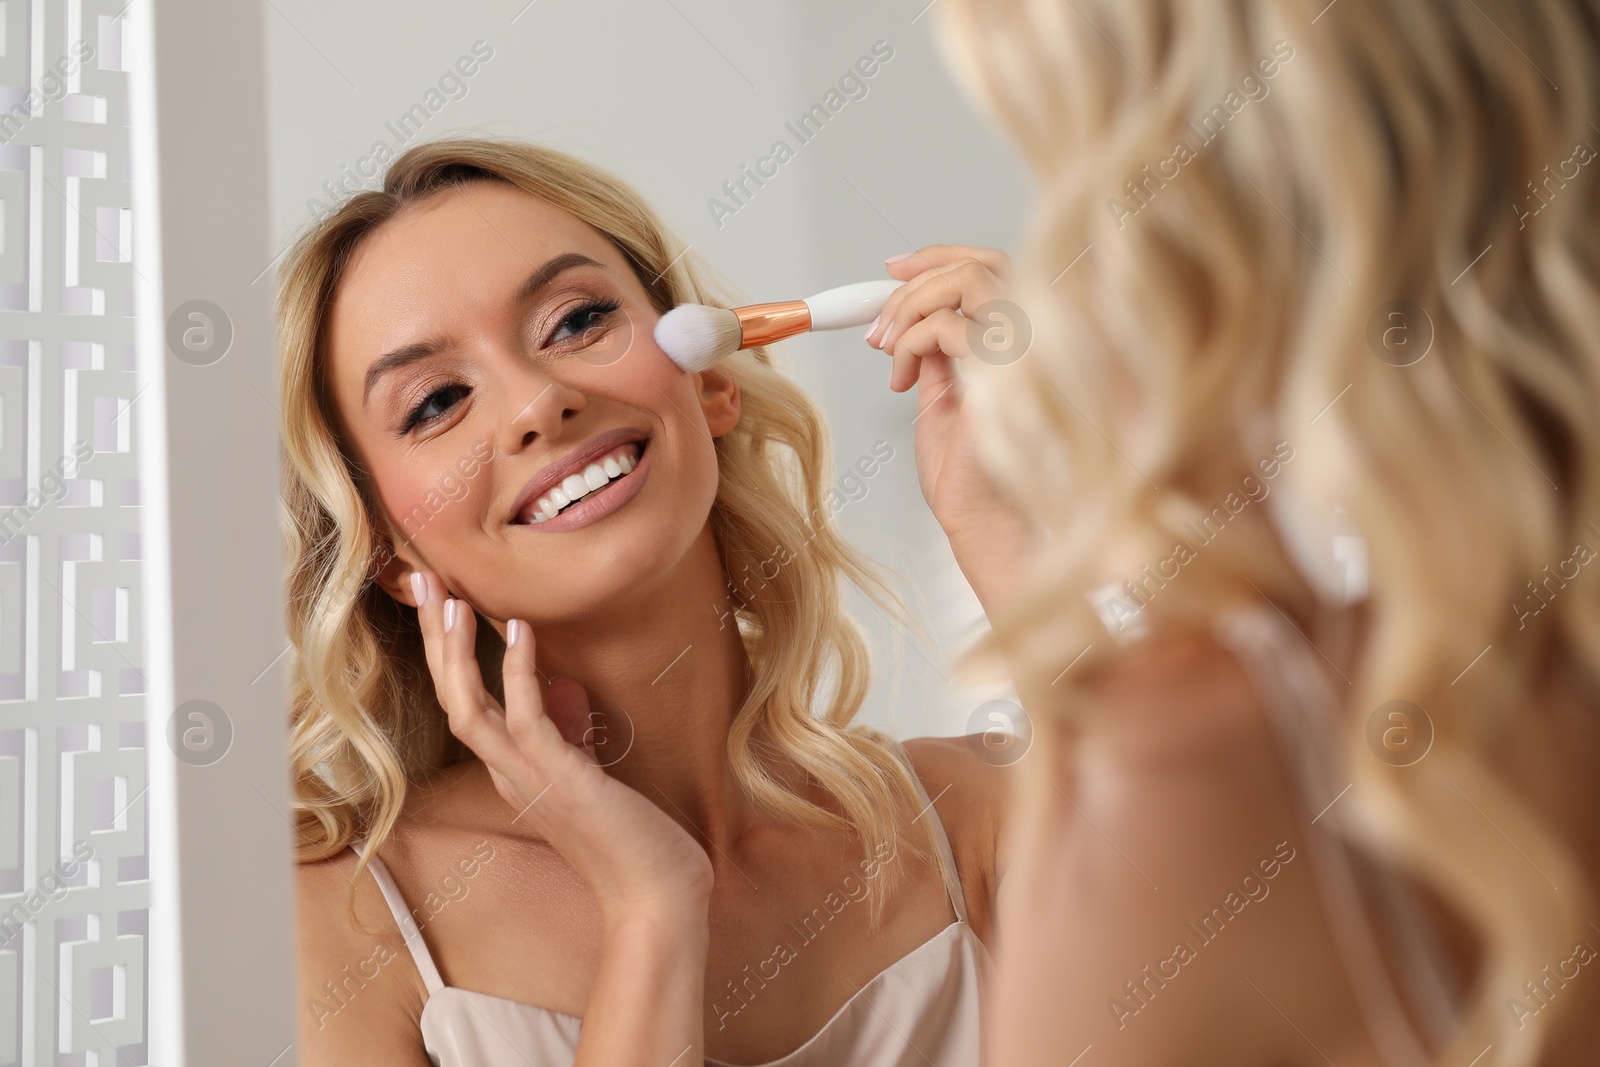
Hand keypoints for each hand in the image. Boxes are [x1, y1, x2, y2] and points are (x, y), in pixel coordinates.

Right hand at [410, 572, 714, 922]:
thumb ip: (570, 731)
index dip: (449, 650)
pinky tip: (520, 630)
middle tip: (423, 581)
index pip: (466, 699)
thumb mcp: (594, 772)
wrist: (655, 896)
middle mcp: (508, 771)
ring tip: (450, 599)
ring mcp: (528, 778)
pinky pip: (524, 718)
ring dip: (454, 652)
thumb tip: (561, 684)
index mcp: (512, 768)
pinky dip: (518, 672)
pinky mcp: (558, 779)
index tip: (444, 599)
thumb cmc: (632, 837)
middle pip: (451, 696)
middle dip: (435, 638)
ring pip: (468, 707)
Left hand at [864, 245, 1030, 614]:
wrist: (980, 520)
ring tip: (886, 348)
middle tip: (879, 315)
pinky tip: (901, 380)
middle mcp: (1031, 337)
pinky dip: (910, 344)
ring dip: (911, 307)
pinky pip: (947, 326)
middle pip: (981, 264)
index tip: (893, 269)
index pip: (990, 268)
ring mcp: (1025, 349)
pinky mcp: (1006, 371)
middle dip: (919, 279)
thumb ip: (937, 349)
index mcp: (1018, 340)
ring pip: (967, 281)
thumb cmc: (968, 474)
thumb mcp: (943, 391)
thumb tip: (912, 315)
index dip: (939, 258)